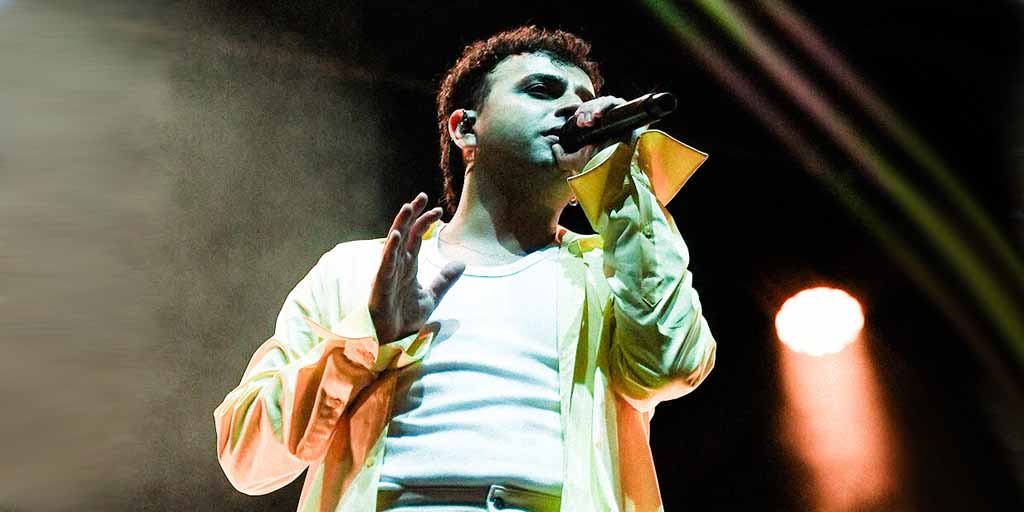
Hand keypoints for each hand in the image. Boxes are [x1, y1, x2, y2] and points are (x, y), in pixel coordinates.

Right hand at [368, 193, 465, 343]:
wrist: (391, 338)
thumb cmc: (404, 316)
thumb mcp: (431, 296)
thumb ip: (444, 280)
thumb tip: (462, 264)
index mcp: (408, 266)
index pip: (416, 237)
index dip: (426, 222)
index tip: (439, 211)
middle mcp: (397, 265)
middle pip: (405, 233)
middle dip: (413, 214)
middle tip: (422, 196)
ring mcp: (388, 273)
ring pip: (394, 243)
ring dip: (400, 225)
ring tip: (408, 207)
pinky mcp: (382, 284)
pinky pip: (386, 264)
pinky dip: (391, 249)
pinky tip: (396, 235)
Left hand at [552, 95, 639, 174]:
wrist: (612, 168)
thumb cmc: (595, 166)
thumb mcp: (572, 162)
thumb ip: (560, 156)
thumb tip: (554, 146)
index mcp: (591, 129)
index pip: (579, 112)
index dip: (567, 109)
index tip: (556, 113)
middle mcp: (603, 121)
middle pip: (589, 106)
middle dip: (583, 112)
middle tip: (581, 124)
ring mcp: (614, 117)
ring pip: (600, 102)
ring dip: (592, 109)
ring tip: (589, 122)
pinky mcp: (625, 114)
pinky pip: (614, 102)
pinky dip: (604, 106)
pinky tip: (598, 116)